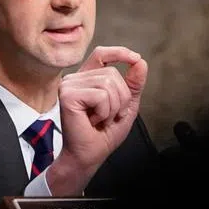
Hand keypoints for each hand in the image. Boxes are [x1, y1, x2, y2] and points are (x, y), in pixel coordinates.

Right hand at [47, 45, 148, 194]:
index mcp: (86, 79)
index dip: (119, 53)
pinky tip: (93, 120)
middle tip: (108, 115)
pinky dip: (105, 111)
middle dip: (121, 98)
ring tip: (101, 119)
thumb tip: (140, 63)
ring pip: (108, 83)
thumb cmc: (102, 134)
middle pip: (112, 73)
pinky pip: (101, 95)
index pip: (101, 54)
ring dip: (113, 107)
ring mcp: (69, 86)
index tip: (135, 59)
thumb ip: (133, 84)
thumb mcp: (126, 105)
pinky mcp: (68, 96)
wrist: (89, 155)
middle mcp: (75, 79)